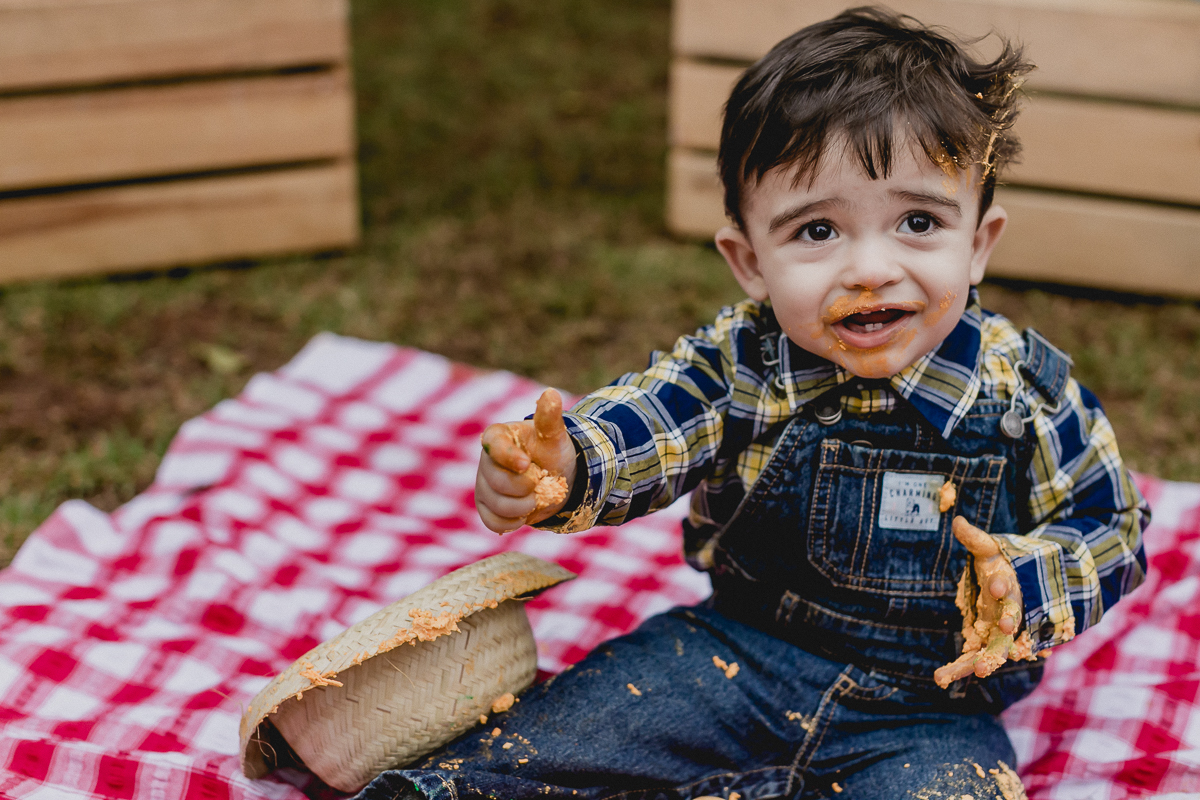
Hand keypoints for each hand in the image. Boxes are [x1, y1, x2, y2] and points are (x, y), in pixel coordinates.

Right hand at [474, 388, 577, 532]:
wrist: (553, 479)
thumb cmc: (550, 452)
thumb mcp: (554, 436)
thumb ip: (549, 418)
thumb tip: (551, 393)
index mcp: (497, 437)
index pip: (493, 447)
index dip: (509, 458)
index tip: (527, 464)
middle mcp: (484, 461)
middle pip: (497, 483)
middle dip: (525, 488)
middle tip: (540, 483)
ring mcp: (482, 485)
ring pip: (497, 505)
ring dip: (524, 506)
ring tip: (536, 497)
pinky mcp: (485, 507)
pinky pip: (493, 522)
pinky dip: (514, 522)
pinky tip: (525, 512)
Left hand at [934, 516, 1023, 687]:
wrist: (1017, 587)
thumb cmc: (1000, 566)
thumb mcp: (989, 549)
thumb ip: (974, 538)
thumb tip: (957, 520)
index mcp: (1011, 591)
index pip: (1011, 592)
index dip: (1005, 589)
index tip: (997, 588)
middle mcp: (1010, 615)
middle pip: (1007, 632)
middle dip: (996, 648)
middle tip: (986, 662)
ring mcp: (1001, 632)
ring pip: (991, 652)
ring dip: (973, 664)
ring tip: (947, 676)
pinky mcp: (989, 641)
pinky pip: (975, 656)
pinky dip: (959, 667)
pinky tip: (940, 678)